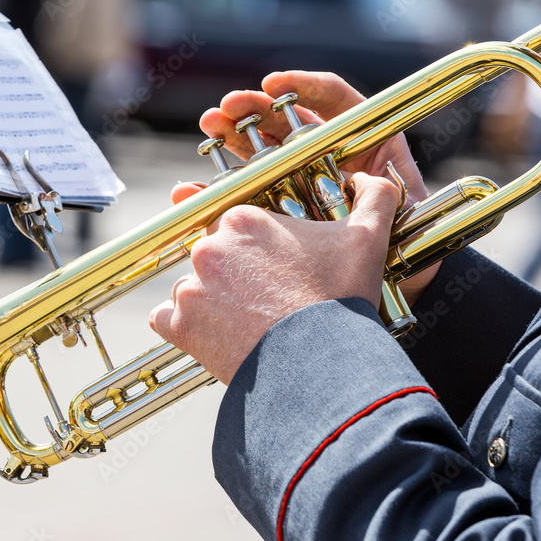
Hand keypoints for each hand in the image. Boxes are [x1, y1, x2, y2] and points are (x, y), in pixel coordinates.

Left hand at [150, 173, 402, 384]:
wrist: (318, 363)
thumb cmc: (340, 299)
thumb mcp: (367, 238)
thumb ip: (373, 195)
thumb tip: (367, 178)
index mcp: (244, 220)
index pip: (239, 227)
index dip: (259, 250)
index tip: (276, 270)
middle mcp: (209, 247)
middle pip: (214, 256)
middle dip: (236, 274)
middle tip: (265, 299)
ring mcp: (190, 287)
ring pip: (193, 286)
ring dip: (212, 301)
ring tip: (247, 322)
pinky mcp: (179, 326)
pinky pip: (167, 320)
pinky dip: (186, 328)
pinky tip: (215, 336)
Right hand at [175, 70, 440, 304]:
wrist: (398, 288)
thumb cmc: (411, 247)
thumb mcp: (404, 214)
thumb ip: (388, 192)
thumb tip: (360, 178)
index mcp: (363, 143)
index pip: (334, 100)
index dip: (304, 87)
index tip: (273, 86)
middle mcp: (328, 158)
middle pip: (287, 122)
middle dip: (255, 110)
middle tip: (228, 107)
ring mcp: (301, 185)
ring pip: (262, 153)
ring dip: (232, 138)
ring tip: (211, 127)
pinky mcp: (278, 217)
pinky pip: (246, 199)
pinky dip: (219, 193)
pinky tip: (196, 187)